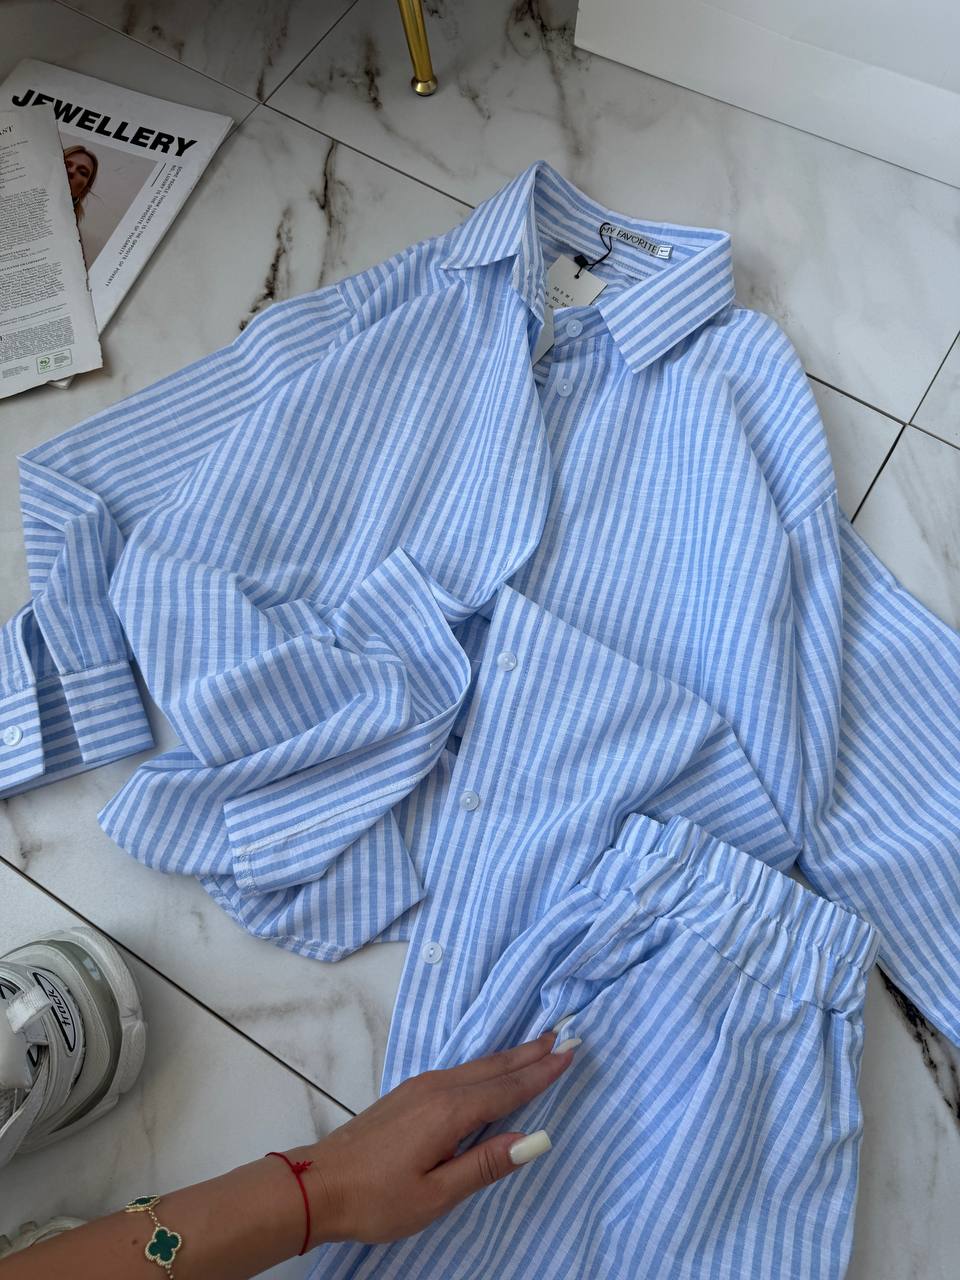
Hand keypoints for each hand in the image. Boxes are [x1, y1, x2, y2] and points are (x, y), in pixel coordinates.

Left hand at [287, 1029, 578, 1245]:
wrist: (317, 1185)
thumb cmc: (376, 1199)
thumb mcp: (436, 1194)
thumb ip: (485, 1164)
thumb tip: (533, 1139)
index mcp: (450, 1113)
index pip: (508, 1090)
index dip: (541, 1073)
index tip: (571, 1051)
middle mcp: (438, 1090)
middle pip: (494, 1068)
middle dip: (531, 1054)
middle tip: (564, 1036)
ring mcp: (420, 1088)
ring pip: (477, 1067)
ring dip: (511, 1057)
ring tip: (538, 1045)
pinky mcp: (409, 1094)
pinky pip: (460, 1071)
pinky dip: (487, 1066)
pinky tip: (491, 1070)